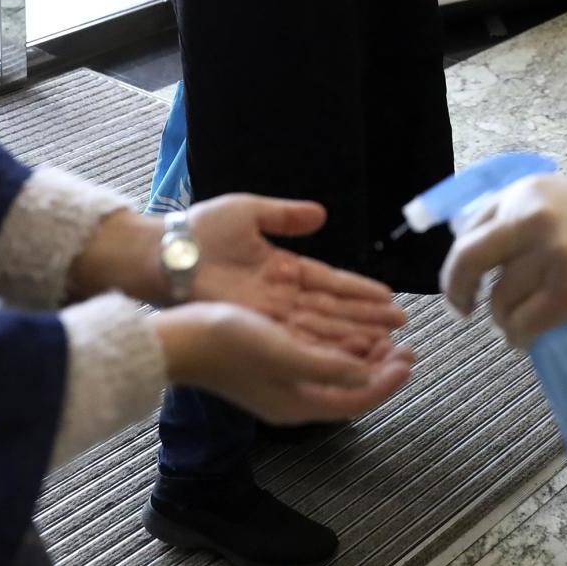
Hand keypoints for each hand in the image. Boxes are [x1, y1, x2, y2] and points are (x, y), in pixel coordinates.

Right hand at [155, 302, 415, 424]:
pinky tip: (345, 331)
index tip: (409, 357)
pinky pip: (318, 364)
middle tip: (404, 346)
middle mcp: (293, 400)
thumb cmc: (225, 343)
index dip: (388, 381)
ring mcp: (280, 385)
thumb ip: (326, 366)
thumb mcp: (281, 351)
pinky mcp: (270, 368)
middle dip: (380, 369)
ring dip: (362, 358)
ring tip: (384, 337)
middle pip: (350, 390)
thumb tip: (366, 374)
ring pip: (336, 376)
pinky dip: (339, 350)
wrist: (178, 340)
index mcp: (298, 404)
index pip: (357, 400)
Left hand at [187, 195, 407, 357]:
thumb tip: (321, 214)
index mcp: (281, 267)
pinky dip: (326, 346)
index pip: (330, 281)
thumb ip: (286, 215)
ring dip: (354, 335)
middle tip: (402, 327)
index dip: (359, 290)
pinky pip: (300, 338)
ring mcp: (270, 314)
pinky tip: (352, 353)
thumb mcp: (249, 212)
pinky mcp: (259, 327)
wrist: (165, 254)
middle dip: (367, 318)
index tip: (389, 297)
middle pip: (332, 309)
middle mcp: (281, 295)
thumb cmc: (201, 230)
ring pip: (321, 327)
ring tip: (387, 342)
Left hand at [439, 174, 566, 348]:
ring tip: (520, 319)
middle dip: (458, 290)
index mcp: (524, 194)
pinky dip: (519, 337)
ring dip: (504, 318)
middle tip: (464, 309)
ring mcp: (553, 258)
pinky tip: (526, 337)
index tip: (459, 285)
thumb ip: (509, 218)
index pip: (469, 231)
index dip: (456, 265)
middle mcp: (533, 220)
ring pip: (500, 301)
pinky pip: (523, 325)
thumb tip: (468, 254)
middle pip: (469, 261)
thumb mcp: (550, 199)